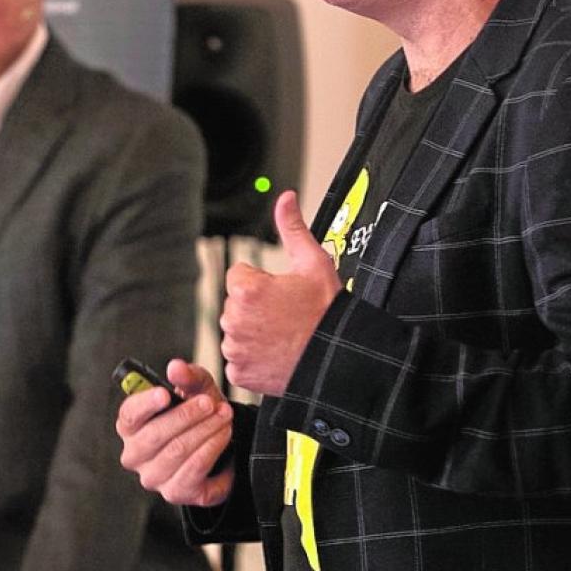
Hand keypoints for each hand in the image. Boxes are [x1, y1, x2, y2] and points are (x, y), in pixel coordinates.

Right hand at [117, 358, 234, 507]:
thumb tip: (176, 368)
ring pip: (177, 452)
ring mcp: (153, 477)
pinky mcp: (175, 493)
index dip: (145, 404)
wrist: (223, 447)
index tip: (164, 393)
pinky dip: (211, 450)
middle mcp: (135, 455)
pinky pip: (193, 471)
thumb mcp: (197, 390)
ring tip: (223, 417)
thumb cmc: (200, 417)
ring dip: (205, 431)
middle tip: (209, 403)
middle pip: (154, 435)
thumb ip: (188, 377)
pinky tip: (223, 436)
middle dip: (187, 416)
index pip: (129, 415)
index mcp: (131, 427)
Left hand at [220, 190, 339, 396]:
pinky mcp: (238, 372)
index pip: (238, 276)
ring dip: (253, 331)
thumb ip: (292, 228)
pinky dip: (252, 357)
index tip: (281, 294)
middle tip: (284, 315)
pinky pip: (238, 359)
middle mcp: (234, 319)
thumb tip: (285, 198)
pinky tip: (275, 353)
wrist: (335, 358)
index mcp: (247, 290)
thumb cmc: (326, 313)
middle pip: (235, 304)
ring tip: (282, 335)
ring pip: (235, 331)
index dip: (261, 282)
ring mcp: (235, 348)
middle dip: (255, 307)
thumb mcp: (313, 263)